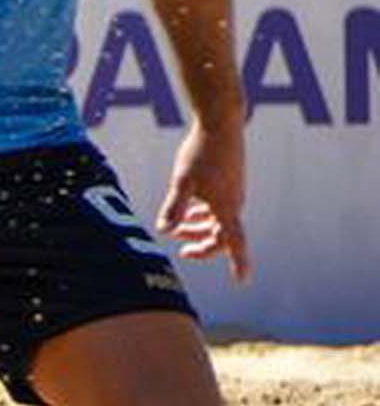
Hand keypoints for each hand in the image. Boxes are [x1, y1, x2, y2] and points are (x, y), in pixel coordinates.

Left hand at [158, 119, 250, 282]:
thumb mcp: (182, 181)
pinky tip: (189, 211)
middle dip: (203, 246)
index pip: (235, 242)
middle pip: (223, 235)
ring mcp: (233, 191)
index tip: (241, 281)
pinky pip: (219, 207)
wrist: (221, 124)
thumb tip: (164, 230)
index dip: (239, 263)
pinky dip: (205, 214)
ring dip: (200, 229)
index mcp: (226, 207)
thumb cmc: (201, 152)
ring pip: (219, 221)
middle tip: (183, 251)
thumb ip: (174, 207)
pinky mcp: (229, 182)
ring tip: (178, 230)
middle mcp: (234, 202)